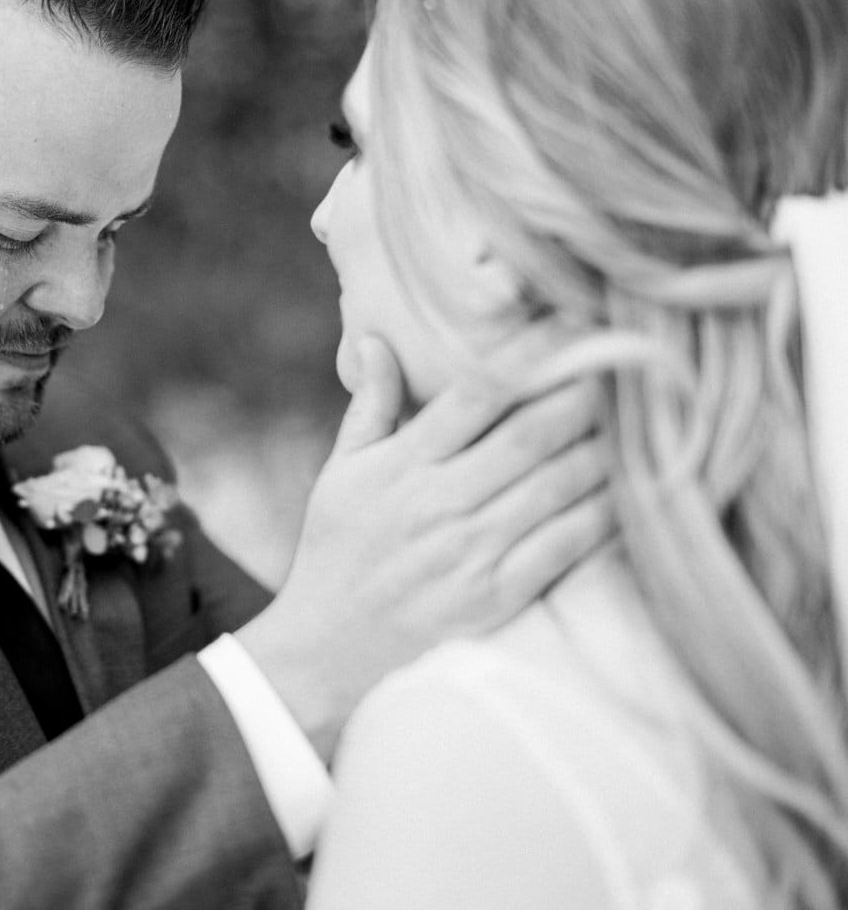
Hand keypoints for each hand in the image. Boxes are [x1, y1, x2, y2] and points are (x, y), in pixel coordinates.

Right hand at [236, 335, 612, 760]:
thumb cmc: (335, 553)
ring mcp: (471, 551)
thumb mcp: (339, 474)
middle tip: (635, 354)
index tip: (573, 323)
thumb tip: (376, 339)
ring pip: (559, 483)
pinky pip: (567, 545)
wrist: (324, 650)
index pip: (476, 393)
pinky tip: (639, 487)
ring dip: (609, 444)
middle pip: (531, 432)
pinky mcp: (497, 596)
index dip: (531, 354)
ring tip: (650, 409)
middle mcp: (439, 501)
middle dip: (588, 390)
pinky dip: (606, 513)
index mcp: (401, 464)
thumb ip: (368, 406)